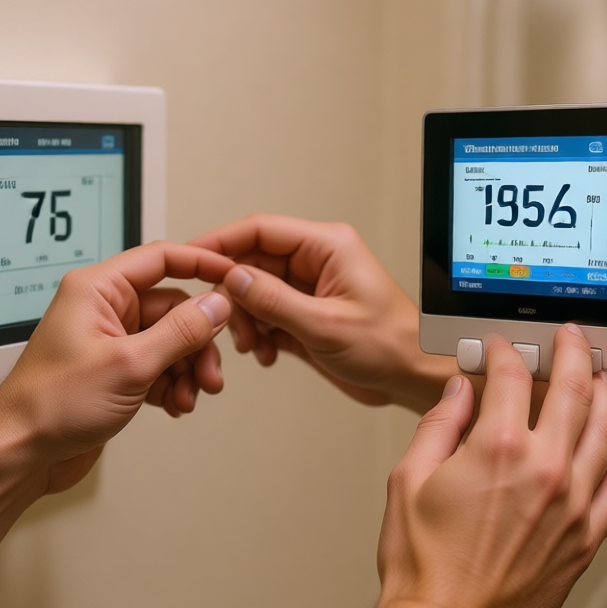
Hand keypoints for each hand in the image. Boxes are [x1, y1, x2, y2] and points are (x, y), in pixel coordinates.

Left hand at [0, 241, 235, 487]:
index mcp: (97, 290)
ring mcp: (108, 341)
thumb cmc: (51, 405)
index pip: (161, 259)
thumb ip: (180, 331)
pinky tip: (174, 405)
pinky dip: (172, 384)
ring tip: (190, 397)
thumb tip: (216, 304)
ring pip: (169, 341)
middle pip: (172, 308)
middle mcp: (102, 309)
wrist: (22, 453)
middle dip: (197, 342)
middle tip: (210, 374)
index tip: (233, 278)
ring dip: (187, 369)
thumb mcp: (130, 364)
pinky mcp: (113, 371)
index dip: (201, 264)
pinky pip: (157, 366)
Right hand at [191, 214, 457, 411]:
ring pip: (255, 292)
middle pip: (251, 262)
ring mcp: (310, 288)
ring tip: (254, 347)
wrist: (414, 377)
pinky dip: (259, 334)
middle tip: (228, 326)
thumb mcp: (326, 325)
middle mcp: (316, 261)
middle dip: (235, 296)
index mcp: (328, 246)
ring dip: (246, 320)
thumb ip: (274, 300)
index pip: (260, 230)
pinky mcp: (306, 313)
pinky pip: (266, 314)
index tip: (192, 259)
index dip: (222, 242)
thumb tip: (233, 278)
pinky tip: (268, 354)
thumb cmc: (392, 346)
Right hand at [341, 327, 606, 607]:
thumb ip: (438, 426)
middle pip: (573, 390)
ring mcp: (573, 503)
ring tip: (599, 376)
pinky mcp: (587, 536)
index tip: (499, 348)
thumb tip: (457, 394)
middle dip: (571, 353)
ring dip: (604, 394)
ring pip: (605, 430)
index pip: (512, 377)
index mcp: (497, 449)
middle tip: (569, 338)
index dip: (504, 352)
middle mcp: (544, 470)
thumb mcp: (408, 480)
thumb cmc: (425, 566)